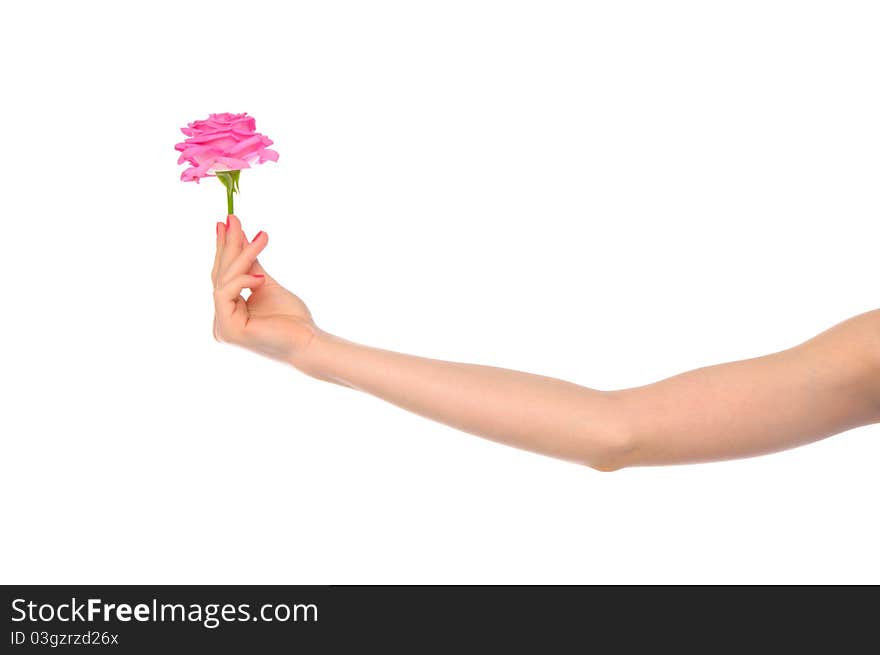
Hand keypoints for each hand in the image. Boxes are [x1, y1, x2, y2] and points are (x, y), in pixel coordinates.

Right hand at [211, 214, 315, 365]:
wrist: (309, 341)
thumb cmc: (293, 320)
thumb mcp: (267, 284)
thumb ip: (250, 266)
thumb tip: (240, 236)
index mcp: (229, 312)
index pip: (222, 275)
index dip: (224, 249)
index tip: (227, 223)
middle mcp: (221, 320)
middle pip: (220, 275)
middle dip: (228, 245)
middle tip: (233, 219)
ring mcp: (222, 326)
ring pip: (224, 281)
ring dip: (242, 255)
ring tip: (262, 237)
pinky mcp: (228, 330)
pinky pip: (225, 294)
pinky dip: (242, 281)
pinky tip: (260, 278)